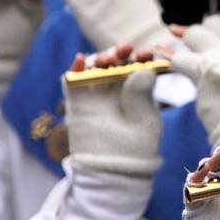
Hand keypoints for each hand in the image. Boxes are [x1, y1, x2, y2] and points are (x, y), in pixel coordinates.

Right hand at [63, 44, 162, 175]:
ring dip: (99, 58)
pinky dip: (74, 68)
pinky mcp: (76, 102)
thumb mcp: (146, 120)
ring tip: (107, 59)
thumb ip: (143, 96)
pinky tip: (81, 60)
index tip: (147, 53)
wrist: (115, 170)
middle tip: (126, 49)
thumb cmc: (138, 147)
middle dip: (120, 53)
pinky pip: (72, 80)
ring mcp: (95, 94)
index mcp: (136, 91)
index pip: (137, 66)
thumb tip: (142, 70)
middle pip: (115, 63)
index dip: (141, 57)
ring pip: (94, 67)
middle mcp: (115, 89)